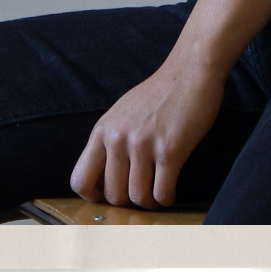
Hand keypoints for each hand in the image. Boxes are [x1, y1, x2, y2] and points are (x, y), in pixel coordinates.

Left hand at [70, 56, 225, 208]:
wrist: (190, 70)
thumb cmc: (160, 92)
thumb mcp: (123, 113)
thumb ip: (110, 141)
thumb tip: (103, 178)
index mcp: (103, 129)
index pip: (80, 180)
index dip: (94, 195)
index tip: (109, 194)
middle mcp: (118, 137)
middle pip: (113, 195)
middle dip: (129, 200)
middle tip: (142, 190)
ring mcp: (143, 144)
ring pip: (138, 198)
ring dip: (150, 201)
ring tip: (158, 190)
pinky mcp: (169, 150)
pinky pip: (162, 192)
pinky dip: (167, 197)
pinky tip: (170, 188)